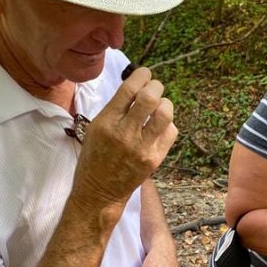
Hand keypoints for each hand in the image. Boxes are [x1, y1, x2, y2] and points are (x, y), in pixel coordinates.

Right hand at [69, 67, 177, 211]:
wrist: (98, 193)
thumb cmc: (95, 156)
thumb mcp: (95, 128)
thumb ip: (116, 108)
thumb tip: (138, 84)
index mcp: (106, 123)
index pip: (129, 89)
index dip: (141, 75)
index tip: (144, 73)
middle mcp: (124, 134)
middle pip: (150, 97)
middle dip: (155, 86)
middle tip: (153, 88)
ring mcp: (142, 147)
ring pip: (165, 113)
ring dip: (165, 103)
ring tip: (158, 106)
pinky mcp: (155, 159)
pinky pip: (171, 131)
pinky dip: (168, 124)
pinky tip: (158, 126)